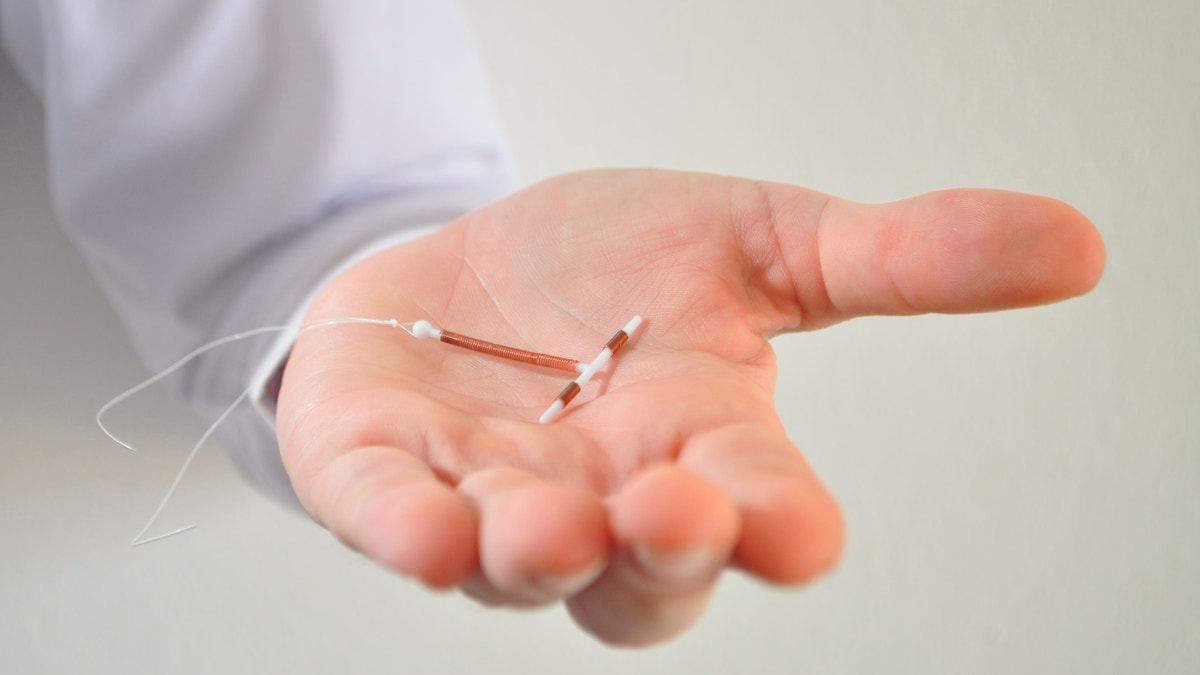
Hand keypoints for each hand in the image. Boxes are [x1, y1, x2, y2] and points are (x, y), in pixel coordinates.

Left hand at [275, 169, 1103, 644]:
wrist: (465, 267)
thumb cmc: (608, 271)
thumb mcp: (758, 239)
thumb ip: (896, 259)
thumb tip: (1074, 245)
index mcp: (703, 447)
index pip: (760, 510)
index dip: (779, 524)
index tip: (799, 529)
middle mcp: (608, 497)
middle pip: (648, 573)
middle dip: (669, 552)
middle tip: (684, 511)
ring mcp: (493, 497)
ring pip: (524, 565)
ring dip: (540, 553)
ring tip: (553, 524)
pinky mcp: (388, 477)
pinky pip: (397, 522)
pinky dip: (410, 531)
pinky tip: (425, 530)